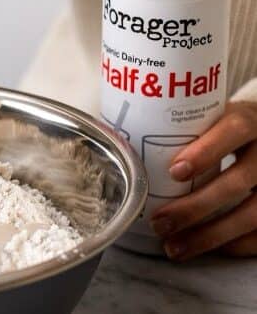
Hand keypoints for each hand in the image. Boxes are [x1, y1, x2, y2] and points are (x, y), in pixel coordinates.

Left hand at [150, 101, 256, 259]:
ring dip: (209, 235)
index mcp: (250, 121)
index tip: (175, 171)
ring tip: (173, 246)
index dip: (206, 152)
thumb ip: (181, 130)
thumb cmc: (227, 128)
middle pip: (239, 181)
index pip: (235, 130)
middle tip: (160, 221)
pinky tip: (203, 248)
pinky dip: (232, 245)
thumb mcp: (211, 118)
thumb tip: (122, 143)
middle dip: (195, 207)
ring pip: (253, 214)